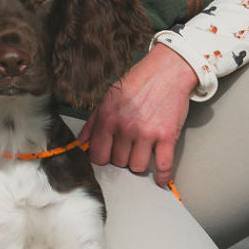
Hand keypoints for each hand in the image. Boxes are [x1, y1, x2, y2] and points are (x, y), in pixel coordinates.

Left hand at [80, 44, 197, 188]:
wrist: (168, 70)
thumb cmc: (140, 81)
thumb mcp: (109, 96)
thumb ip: (93, 122)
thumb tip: (81, 143)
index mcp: (108, 117)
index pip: (98, 155)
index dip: (103, 157)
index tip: (108, 154)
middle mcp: (125, 127)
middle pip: (118, 162)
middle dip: (123, 156)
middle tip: (129, 145)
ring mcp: (146, 133)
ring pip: (137, 167)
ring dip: (140, 162)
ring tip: (143, 151)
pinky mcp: (167, 137)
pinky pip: (163, 166)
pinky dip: (162, 176)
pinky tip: (160, 178)